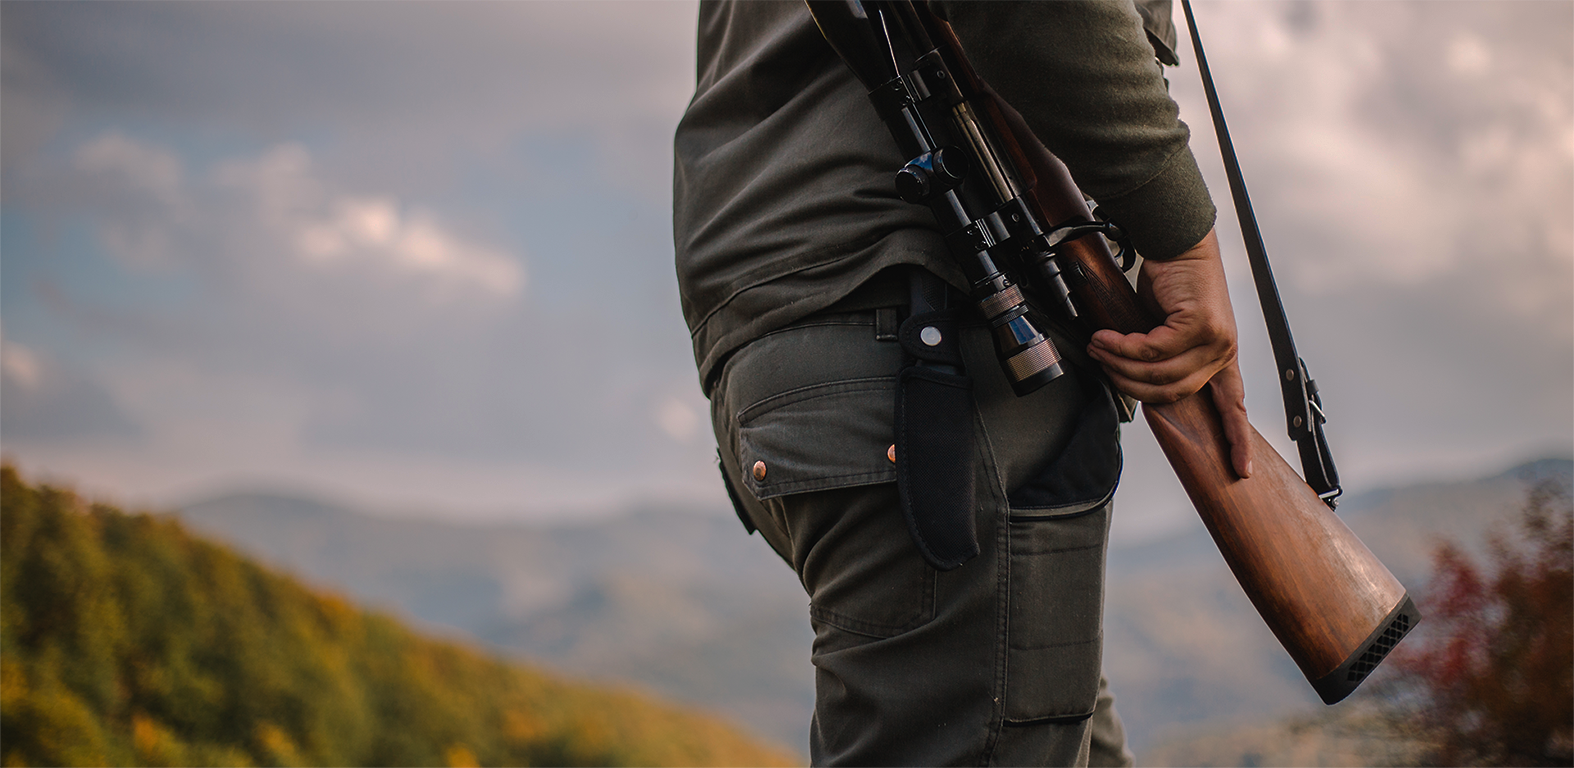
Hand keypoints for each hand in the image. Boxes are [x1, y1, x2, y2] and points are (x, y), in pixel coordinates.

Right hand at [1086, 229, 1253, 477]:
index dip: (1235, 437)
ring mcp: (1216, 339)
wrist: (1178, 242)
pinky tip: (1107, 338)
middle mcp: (1224, 351)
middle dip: (1131, 382)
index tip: (1241, 470)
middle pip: (1174, 391)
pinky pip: (1153, 349)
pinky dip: (1124, 346)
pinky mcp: (1200, 324)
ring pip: (1161, 373)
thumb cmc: (1171, 282)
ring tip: (1100, 348)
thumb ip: (1160, 356)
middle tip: (1103, 363)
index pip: (1233, 404)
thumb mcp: (1166, 328)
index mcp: (1221, 357)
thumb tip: (1133, 379)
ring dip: (1122, 363)